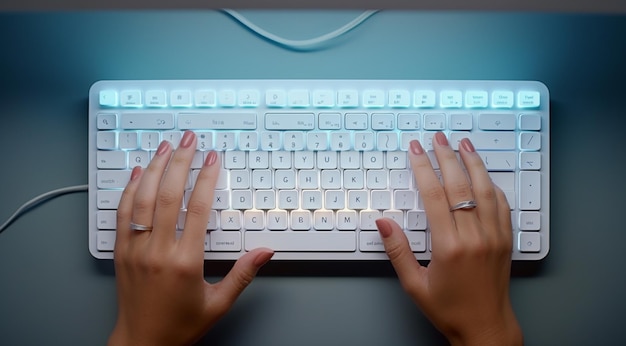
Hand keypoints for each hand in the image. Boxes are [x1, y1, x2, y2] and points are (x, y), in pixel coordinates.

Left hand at [109, 131, 273, 345]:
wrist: (142, 343)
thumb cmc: (179, 325)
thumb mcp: (218, 303)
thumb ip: (243, 274)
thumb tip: (265, 252)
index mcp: (185, 262)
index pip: (198, 209)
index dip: (206, 178)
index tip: (212, 158)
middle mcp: (157, 251)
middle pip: (168, 195)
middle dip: (180, 161)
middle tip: (190, 139)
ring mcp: (135, 249)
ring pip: (142, 199)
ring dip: (153, 168)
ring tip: (165, 146)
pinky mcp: (121, 252)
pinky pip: (122, 214)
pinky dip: (128, 190)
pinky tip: (135, 173)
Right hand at [376, 132, 521, 345]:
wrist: (485, 327)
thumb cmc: (449, 308)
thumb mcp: (414, 284)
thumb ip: (397, 250)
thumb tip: (383, 222)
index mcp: (450, 247)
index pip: (434, 195)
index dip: (423, 168)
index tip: (415, 150)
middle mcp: (475, 237)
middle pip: (460, 185)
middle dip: (446, 157)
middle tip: (437, 137)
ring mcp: (494, 236)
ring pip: (484, 189)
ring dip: (472, 163)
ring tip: (463, 143)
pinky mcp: (506, 240)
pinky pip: (501, 204)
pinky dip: (491, 184)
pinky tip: (483, 174)